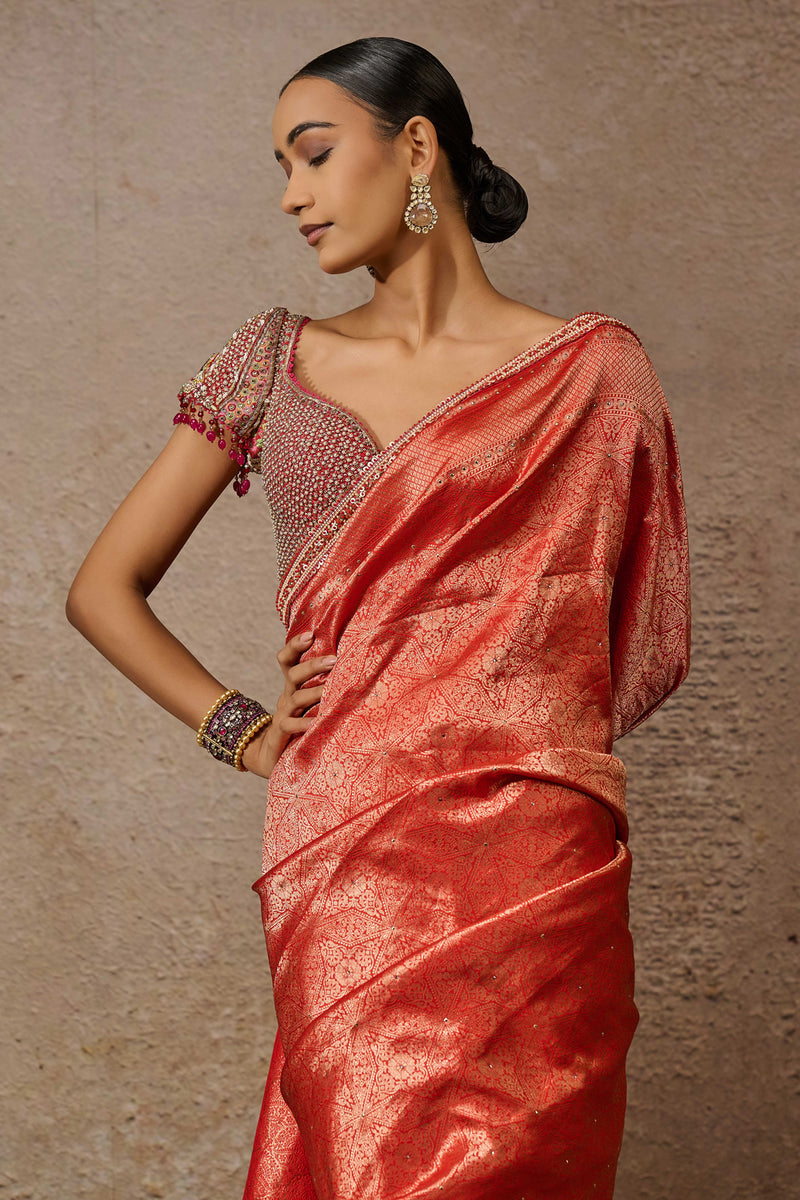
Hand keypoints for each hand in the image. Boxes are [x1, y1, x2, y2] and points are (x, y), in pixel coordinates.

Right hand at [240, 632, 335, 778]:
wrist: (269, 755)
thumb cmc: (298, 725)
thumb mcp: (308, 703)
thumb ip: (323, 687)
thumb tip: (357, 669)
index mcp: (292, 686)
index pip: (287, 660)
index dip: (294, 646)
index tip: (310, 634)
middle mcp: (287, 696)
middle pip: (293, 674)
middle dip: (312, 665)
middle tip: (334, 660)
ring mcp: (283, 714)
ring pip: (296, 698)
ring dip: (314, 692)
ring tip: (331, 690)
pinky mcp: (281, 733)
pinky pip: (290, 725)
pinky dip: (304, 723)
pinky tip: (317, 722)